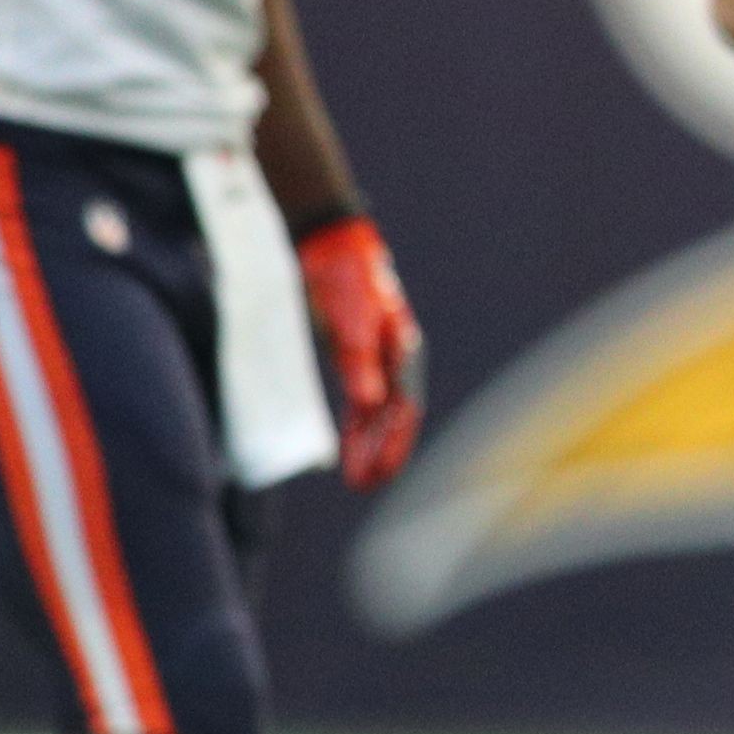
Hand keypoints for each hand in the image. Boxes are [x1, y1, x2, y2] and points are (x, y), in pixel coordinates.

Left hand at [298, 212, 424, 489]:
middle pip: (393, 418)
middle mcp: (393, 362)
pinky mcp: (353, 358)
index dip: (393, 444)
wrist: (330, 245)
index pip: (403, 410)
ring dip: (368, 446)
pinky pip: (360, 402)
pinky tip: (347, 447)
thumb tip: (368, 404)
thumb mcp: (351, 318)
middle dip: (383, 454)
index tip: (378, 475)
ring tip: (357, 480)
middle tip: (365, 487)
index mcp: (401, 354)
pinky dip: (356, 427)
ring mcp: (374, 361)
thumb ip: (358, 361)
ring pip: (376, 415)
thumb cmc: (345, 278)